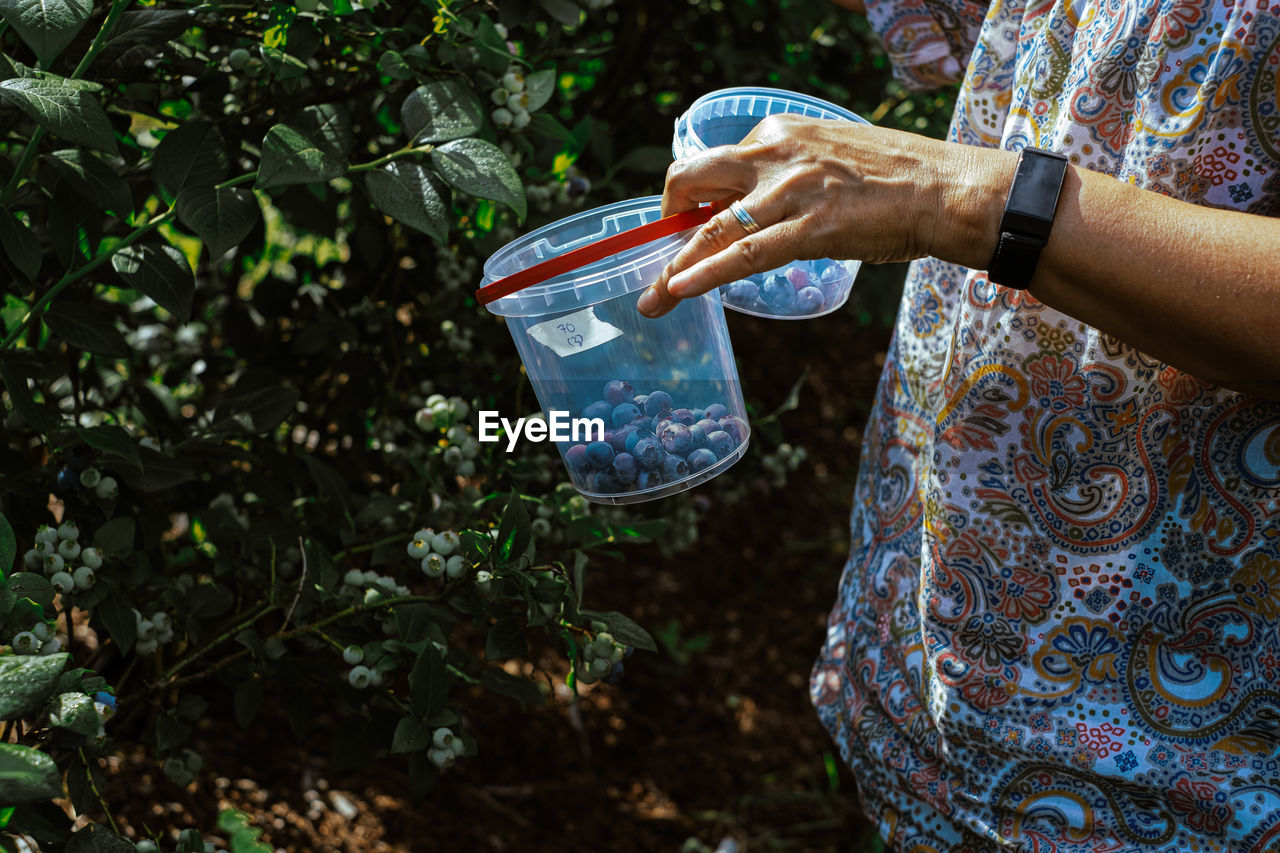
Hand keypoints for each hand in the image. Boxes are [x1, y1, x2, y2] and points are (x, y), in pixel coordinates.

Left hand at [636, 114, 1008, 316]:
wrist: (946, 190)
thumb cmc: (896, 179)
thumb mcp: (830, 156)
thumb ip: (790, 173)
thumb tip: (761, 204)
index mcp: (779, 132)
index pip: (716, 163)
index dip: (693, 198)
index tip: (684, 223)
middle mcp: (776, 152)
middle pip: (694, 180)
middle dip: (666, 219)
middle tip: (657, 255)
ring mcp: (791, 191)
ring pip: (713, 227)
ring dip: (674, 267)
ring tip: (652, 300)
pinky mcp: (811, 228)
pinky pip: (745, 254)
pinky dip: (705, 273)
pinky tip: (680, 290)